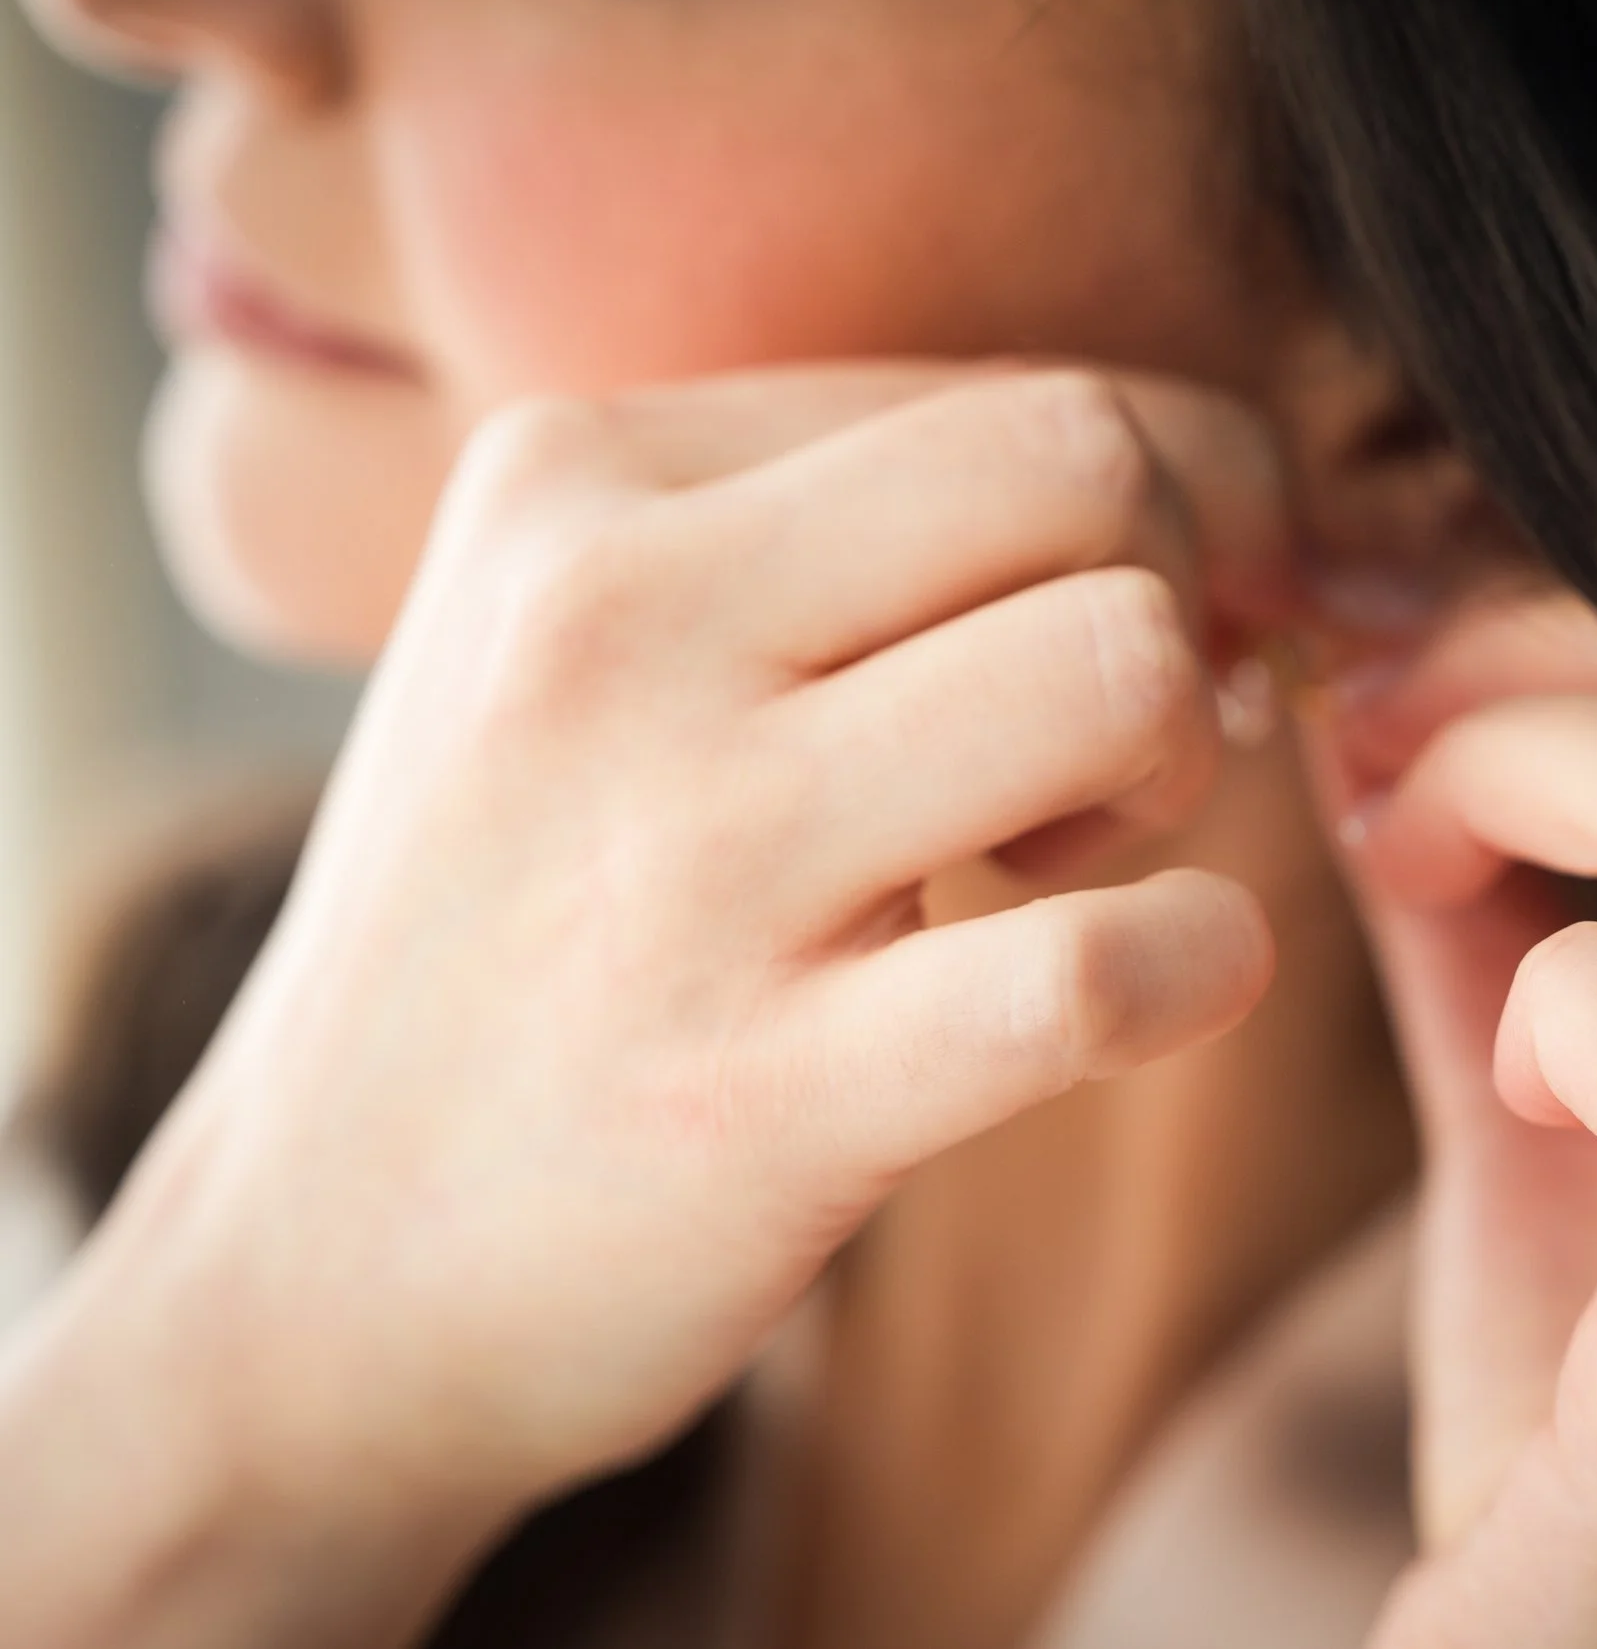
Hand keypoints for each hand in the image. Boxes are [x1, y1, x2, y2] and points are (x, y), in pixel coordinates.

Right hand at [11, 367, 1289, 1596]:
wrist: (317, 1270)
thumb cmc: (531, 928)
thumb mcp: (597, 646)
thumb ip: (853, 536)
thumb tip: (1206, 503)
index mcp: (586, 480)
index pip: (1028, 400)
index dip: (1179, 513)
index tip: (1176, 626)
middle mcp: (616, 624)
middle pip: (1090, 470)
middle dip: (1185, 596)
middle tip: (1111, 744)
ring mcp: (683, 860)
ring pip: (1118, 666)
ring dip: (1179, 767)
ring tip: (1069, 864)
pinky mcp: (753, 1092)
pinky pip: (1089, 970)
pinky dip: (1198, 960)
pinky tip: (1159, 981)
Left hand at [1298, 590, 1596, 1647]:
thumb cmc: (1592, 1383)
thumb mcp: (1558, 1093)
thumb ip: (1494, 895)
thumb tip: (1376, 689)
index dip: (1582, 652)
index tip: (1415, 703)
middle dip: (1511, 691)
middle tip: (1369, 753)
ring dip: (1497, 795)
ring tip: (1409, 878)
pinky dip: (1548, 1010)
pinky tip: (1511, 1089)